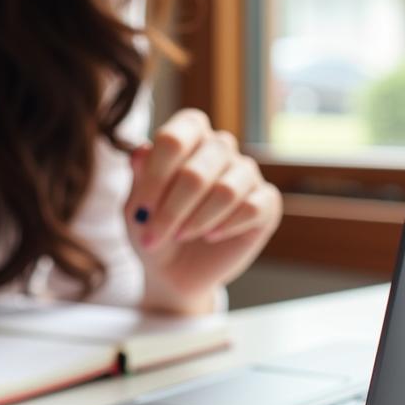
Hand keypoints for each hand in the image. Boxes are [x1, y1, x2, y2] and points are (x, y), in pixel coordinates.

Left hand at [124, 109, 281, 312]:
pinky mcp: (266, 201)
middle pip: (197, 171)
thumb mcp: (137, 206)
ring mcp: (245, 172)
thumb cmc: (152, 228)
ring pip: (226, 191)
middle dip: (172, 210)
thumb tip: (141, 151)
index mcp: (187, 136)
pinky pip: (252, 208)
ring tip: (181, 235)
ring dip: (197, 220)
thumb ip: (139, 177)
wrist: (173, 269)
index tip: (141, 210)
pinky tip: (211, 236)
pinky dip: (226, 226)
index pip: (174, 139)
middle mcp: (219, 147)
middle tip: (155, 234)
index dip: (155, 175)